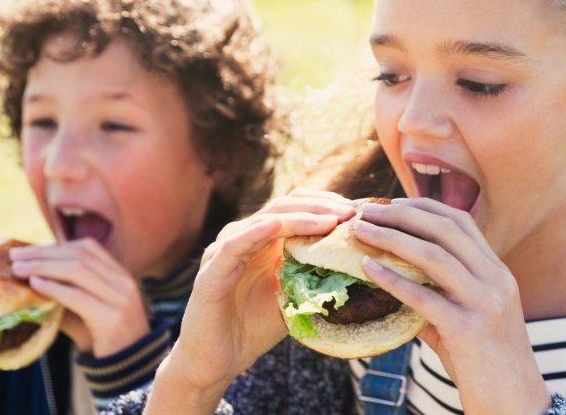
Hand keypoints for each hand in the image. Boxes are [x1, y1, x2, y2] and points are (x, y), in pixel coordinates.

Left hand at [9, 239, 148, 356]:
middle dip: (44, 253)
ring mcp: (120, 298)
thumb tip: (30, 277)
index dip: (55, 245)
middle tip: (15, 256)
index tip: (28, 250)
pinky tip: (36, 285)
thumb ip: (69, 291)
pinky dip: (54, 288)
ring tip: (19, 270)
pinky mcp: (111, 318)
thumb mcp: (90, 307)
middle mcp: (123, 281)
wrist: (130, 366)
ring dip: (43, 266)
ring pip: (78, 270)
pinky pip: (78, 296)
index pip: (88, 247)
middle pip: (80, 255)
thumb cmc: (105, 338)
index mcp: (120, 274)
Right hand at [147, 189, 354, 413]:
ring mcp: (224, 251)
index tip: (355, 211)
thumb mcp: (292, 295)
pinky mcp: (211, 272)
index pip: (295, 207)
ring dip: (301, 217)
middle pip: (284, 206)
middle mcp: (242, 237)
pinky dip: (257, 231)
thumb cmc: (254, 328)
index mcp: (261, 239)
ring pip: (266, 220)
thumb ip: (313, 274)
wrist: (217, 362)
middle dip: (321, 206)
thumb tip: (355, 263)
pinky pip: (234, 245)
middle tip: (351, 212)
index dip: (325, 204)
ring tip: (331, 219)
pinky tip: (278, 226)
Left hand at [355, 198, 550, 414]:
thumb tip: (396, 281)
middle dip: (402, 215)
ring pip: (434, 256)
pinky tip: (367, 269)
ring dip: (392, 239)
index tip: (390, 205)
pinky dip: (392, 279)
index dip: (423, 207)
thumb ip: (439, 296)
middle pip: (445, 230)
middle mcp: (495, 280)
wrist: (515, 405)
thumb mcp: (468, 319)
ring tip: (361, 233)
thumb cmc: (486, 365)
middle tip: (366, 213)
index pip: (460, 222)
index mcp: (498, 272)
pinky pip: (424, 297)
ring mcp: (485, 303)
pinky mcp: (469, 330)